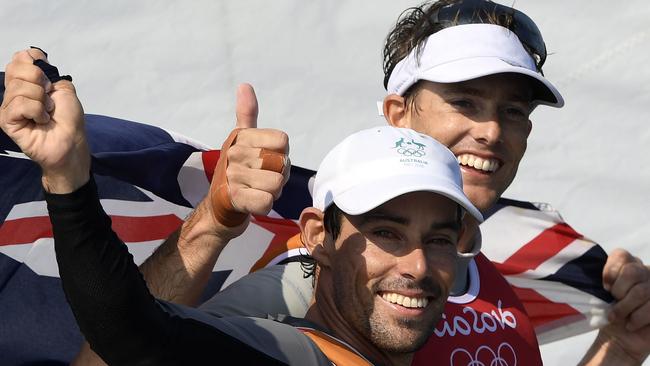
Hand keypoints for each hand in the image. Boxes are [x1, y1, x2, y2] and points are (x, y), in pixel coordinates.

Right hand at [0, 48, 88, 192]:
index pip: (20, 57)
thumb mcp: (63, 89)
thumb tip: (34, 56)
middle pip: (16, 68)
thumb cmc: (69, 119)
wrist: (71, 142)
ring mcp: (9, 106)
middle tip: (49, 100)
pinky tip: (41, 121)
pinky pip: (19, 104)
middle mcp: (14, 92)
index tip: (49, 81)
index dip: (36, 63)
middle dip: (40, 82)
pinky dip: (37, 111)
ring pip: (19, 88)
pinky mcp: (7, 120)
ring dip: (41, 101)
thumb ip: (49, 71)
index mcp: (26, 82)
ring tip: (47, 114)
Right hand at [208, 83, 289, 234]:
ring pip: (277, 183)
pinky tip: (252, 204)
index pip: (283, 141)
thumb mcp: (241, 141)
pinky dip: (265, 206)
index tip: (267, 162)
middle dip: (278, 177)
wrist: (216, 209)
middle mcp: (235, 153)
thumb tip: (244, 84)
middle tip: (261, 181)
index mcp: (241, 137)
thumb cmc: (236, 172)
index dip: (281, 155)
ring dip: (272, 193)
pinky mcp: (234, 199)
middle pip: (282, 163)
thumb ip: (246, 114)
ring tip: (256, 192)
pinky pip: (267, 201)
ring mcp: (233, 176)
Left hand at [597, 248, 649, 362]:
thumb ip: (592, 278)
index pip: (622, 255)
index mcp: (628, 265)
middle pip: (633, 272)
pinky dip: (637, 318)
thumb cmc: (607, 312)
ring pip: (641, 291)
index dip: (610, 272)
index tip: (603, 287)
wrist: (620, 338)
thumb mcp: (597, 293)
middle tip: (612, 301)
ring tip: (616, 316)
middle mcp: (645, 272)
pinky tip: (630, 324)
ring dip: (624, 308)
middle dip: (618, 291)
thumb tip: (573, 263)